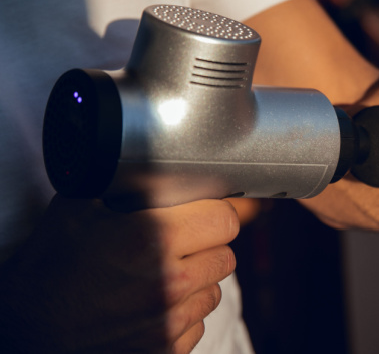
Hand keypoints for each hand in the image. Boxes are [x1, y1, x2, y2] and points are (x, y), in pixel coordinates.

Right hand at [0, 197, 239, 352]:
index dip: (214, 212)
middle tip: (179, 245)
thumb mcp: (77, 209)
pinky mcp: (166, 351)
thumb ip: (126, 186)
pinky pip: (198, 325)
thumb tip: (163, 172)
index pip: (226, 218)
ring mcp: (169, 323)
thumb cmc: (46, 270)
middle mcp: (169, 283)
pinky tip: (152, 308)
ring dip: (197, 282)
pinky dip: (183, 316)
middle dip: (207, 246)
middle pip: (227, 255)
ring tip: (162, 277)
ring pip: (215, 291)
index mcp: (152, 239)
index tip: (203, 214)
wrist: (23, 333)